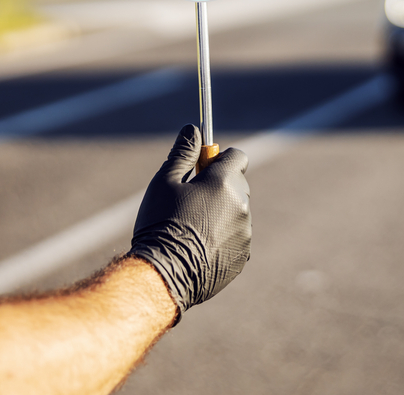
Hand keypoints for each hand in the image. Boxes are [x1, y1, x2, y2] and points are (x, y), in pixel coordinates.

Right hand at [129, 125, 250, 321]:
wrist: (163, 275)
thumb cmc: (159, 224)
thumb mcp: (164, 182)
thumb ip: (183, 153)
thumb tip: (193, 129)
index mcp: (223, 181)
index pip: (237, 156)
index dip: (220, 159)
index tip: (203, 168)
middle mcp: (241, 204)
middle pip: (238, 183)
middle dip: (220, 186)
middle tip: (191, 200)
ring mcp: (245, 231)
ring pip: (237, 211)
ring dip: (222, 212)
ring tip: (191, 228)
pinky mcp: (244, 254)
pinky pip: (237, 236)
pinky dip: (224, 237)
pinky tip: (199, 247)